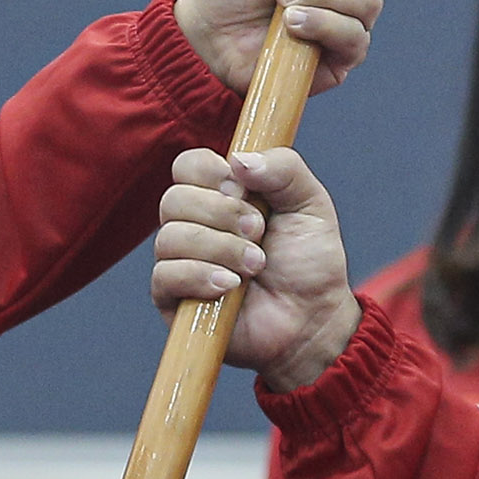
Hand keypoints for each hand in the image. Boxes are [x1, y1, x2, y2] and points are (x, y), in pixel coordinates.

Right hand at [155, 147, 362, 393]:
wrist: (313, 319)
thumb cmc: (310, 263)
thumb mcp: (310, 203)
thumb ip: (284, 168)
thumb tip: (238, 159)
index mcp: (221, 195)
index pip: (188, 166)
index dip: (210, 172)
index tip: (244, 189)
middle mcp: (195, 224)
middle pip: (174, 198)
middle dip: (222, 214)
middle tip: (259, 232)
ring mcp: (181, 261)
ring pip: (170, 237)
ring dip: (220, 248)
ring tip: (255, 265)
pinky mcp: (173, 299)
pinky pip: (166, 276)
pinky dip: (200, 276)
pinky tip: (230, 287)